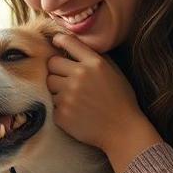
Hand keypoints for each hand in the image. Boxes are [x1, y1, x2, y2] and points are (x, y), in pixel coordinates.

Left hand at [47, 33, 148, 155]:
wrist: (122, 131)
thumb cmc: (120, 100)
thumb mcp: (114, 72)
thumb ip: (95, 58)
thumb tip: (74, 45)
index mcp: (94, 63)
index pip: (68, 42)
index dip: (59, 41)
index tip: (56, 43)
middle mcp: (79, 76)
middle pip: (51, 63)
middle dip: (57, 70)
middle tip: (67, 79)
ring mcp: (68, 95)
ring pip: (49, 84)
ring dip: (57, 89)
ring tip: (74, 98)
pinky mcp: (61, 113)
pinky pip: (51, 104)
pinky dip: (60, 107)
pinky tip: (74, 112)